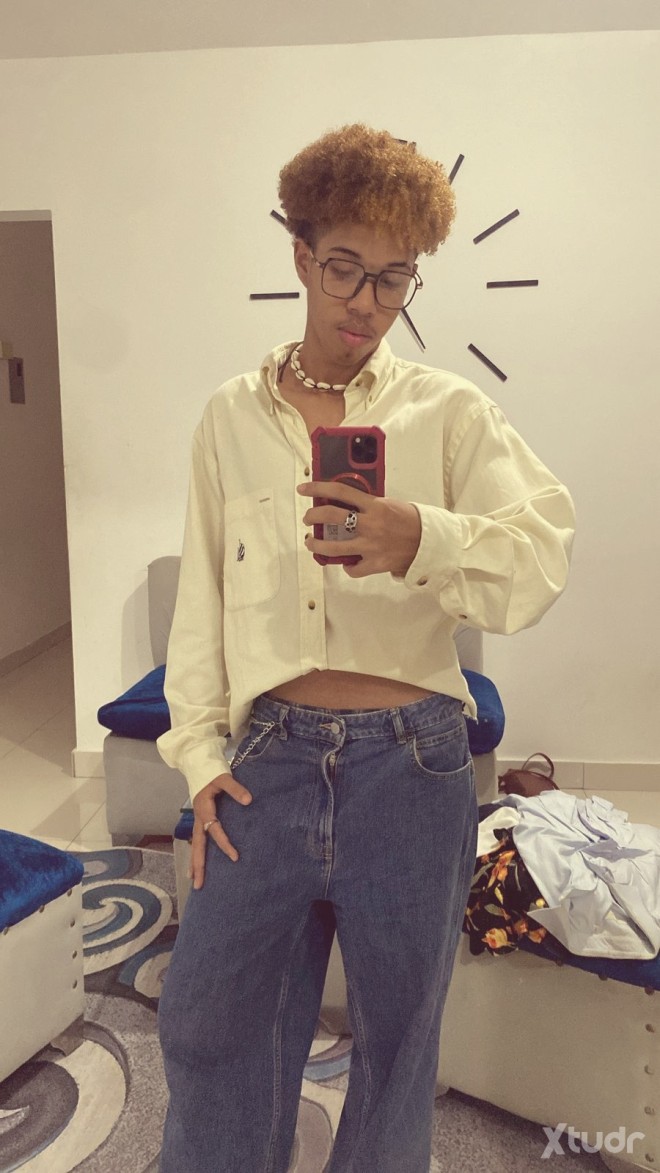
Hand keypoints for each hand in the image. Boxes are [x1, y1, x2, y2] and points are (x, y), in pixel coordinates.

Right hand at [189, 773, 251, 889]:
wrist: (197, 764)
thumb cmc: (211, 771)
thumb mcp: (223, 777)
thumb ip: (235, 789)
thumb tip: (249, 800)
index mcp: (204, 809)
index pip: (214, 830)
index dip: (224, 844)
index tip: (235, 857)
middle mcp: (198, 818)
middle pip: (196, 846)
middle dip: (197, 865)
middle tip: (197, 884)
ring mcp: (197, 820)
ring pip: (194, 845)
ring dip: (194, 862)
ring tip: (193, 880)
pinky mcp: (200, 819)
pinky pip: (198, 840)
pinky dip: (196, 853)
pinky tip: (196, 864)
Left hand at [298, 480, 421, 577]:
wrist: (430, 542)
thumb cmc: (411, 520)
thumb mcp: (389, 504)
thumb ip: (368, 504)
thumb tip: (345, 503)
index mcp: (374, 505)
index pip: (339, 491)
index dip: (317, 488)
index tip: (303, 489)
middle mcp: (370, 524)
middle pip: (331, 517)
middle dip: (312, 516)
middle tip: (308, 518)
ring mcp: (371, 546)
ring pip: (333, 547)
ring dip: (317, 545)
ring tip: (311, 542)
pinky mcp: (375, 564)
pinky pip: (353, 568)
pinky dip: (348, 566)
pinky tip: (347, 563)